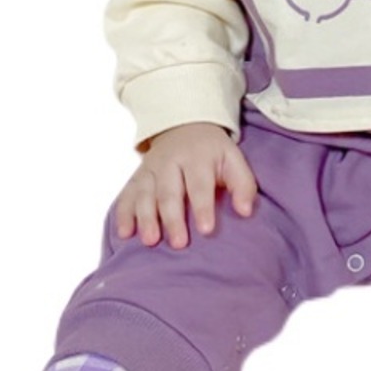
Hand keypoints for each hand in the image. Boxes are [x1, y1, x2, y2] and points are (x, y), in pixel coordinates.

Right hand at [114, 122, 257, 248]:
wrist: (184, 126)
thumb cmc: (212, 152)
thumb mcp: (233, 159)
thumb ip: (243, 185)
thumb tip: (246, 211)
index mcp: (196, 157)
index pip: (199, 184)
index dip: (202, 207)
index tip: (206, 230)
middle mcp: (170, 162)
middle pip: (169, 192)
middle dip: (172, 218)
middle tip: (178, 244)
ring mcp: (150, 169)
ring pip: (145, 194)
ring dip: (145, 218)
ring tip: (150, 241)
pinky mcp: (137, 177)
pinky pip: (126, 194)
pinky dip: (124, 213)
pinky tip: (124, 233)